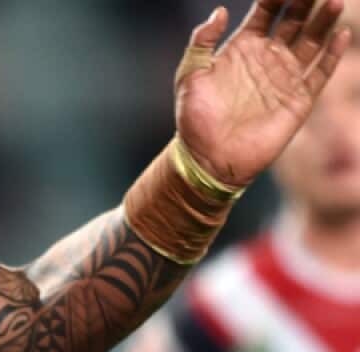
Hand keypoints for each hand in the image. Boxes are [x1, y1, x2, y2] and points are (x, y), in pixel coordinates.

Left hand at [176, 0, 348, 186]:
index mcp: (242, 47)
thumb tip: (219, 10)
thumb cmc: (194, 118)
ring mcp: (285, 77)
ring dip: (324, 21)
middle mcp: (268, 58)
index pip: (266, 11)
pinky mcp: (299, 99)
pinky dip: (332, 54)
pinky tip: (340, 35)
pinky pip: (320, 71)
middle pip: (294, 20)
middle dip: (306, 2)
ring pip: (312, 40)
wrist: (207, 157)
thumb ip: (202, 41)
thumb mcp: (190, 75)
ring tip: (335, 2)